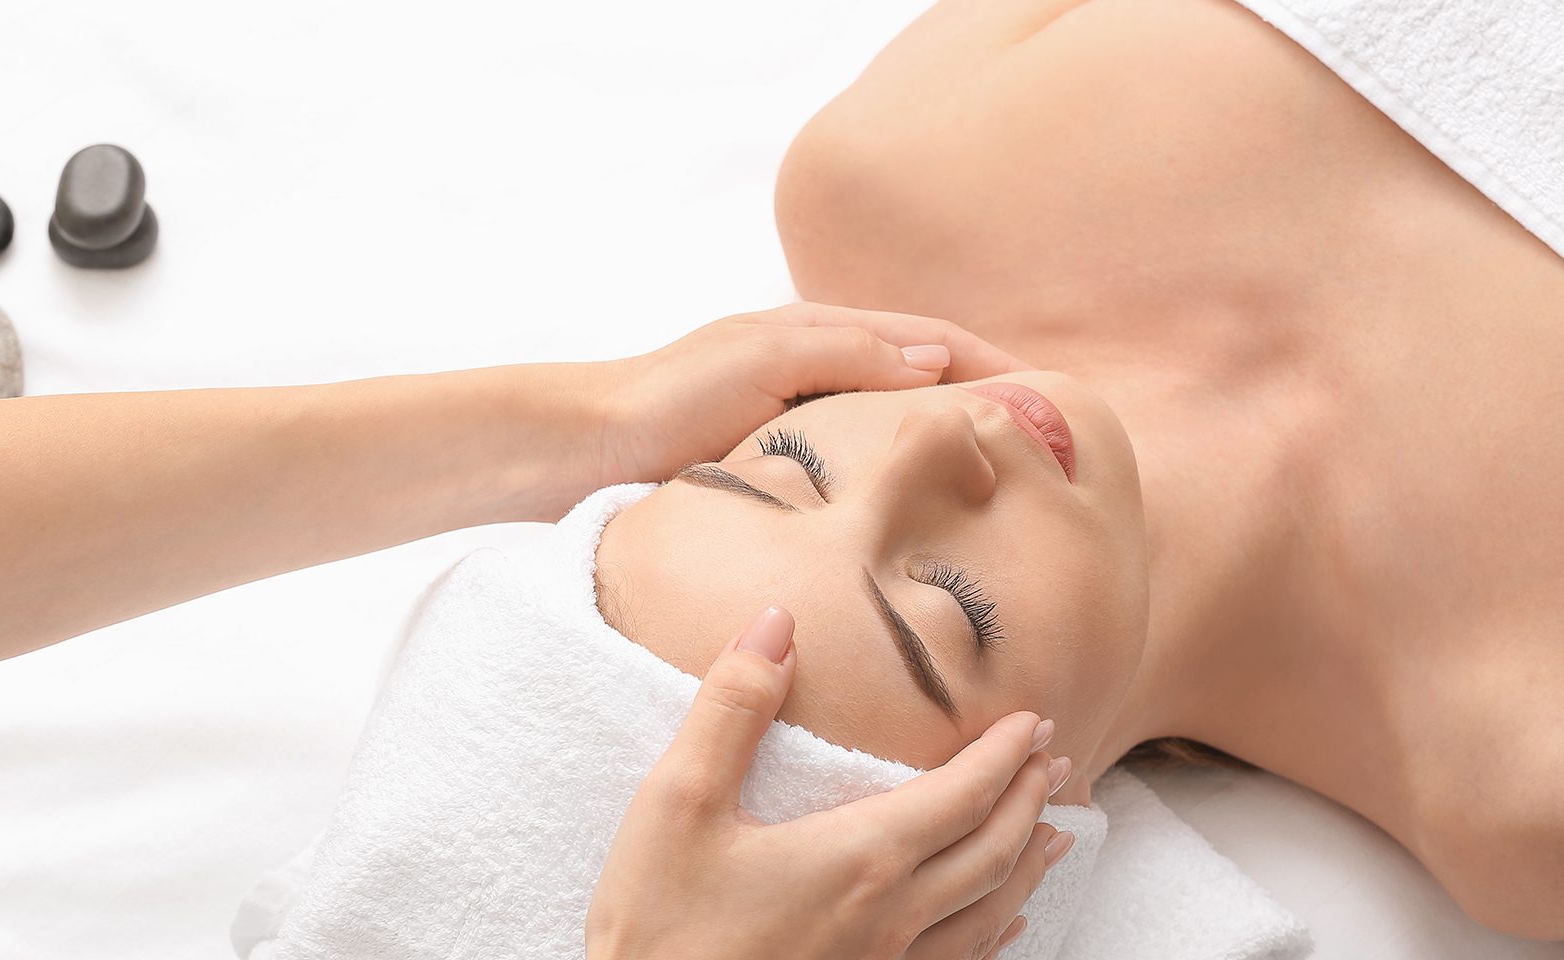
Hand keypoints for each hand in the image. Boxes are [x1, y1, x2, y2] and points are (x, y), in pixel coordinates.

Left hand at [586, 302, 1030, 486]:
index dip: (996, 366)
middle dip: (987, 403)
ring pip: (892, 426)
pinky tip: (916, 514)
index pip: (933, 341)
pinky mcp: (774, 464)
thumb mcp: (764, 361)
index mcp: (818, 333)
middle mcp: (814, 368)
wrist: (579, 447)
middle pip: (923, 380)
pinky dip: (899, 476)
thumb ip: (851, 356)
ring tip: (1001, 484)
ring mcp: (796, 416)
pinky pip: (857, 465)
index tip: (1056, 401)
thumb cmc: (665, 397)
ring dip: (946, 443)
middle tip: (1047, 449)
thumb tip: (940, 359)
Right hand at [587, 606, 1071, 959]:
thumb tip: (776, 623)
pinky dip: (996, 932)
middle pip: (990, 851)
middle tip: (1055, 760)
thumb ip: (732, 707)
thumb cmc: (657, 926)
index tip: (1033, 721)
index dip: (1002, 756)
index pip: (959, 795)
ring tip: (1053, 833)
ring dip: (1027, 865)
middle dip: (1027, 798)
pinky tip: (1003, 926)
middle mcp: (891, 918)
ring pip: (989, 914)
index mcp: (857, 858)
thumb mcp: (676, 803)